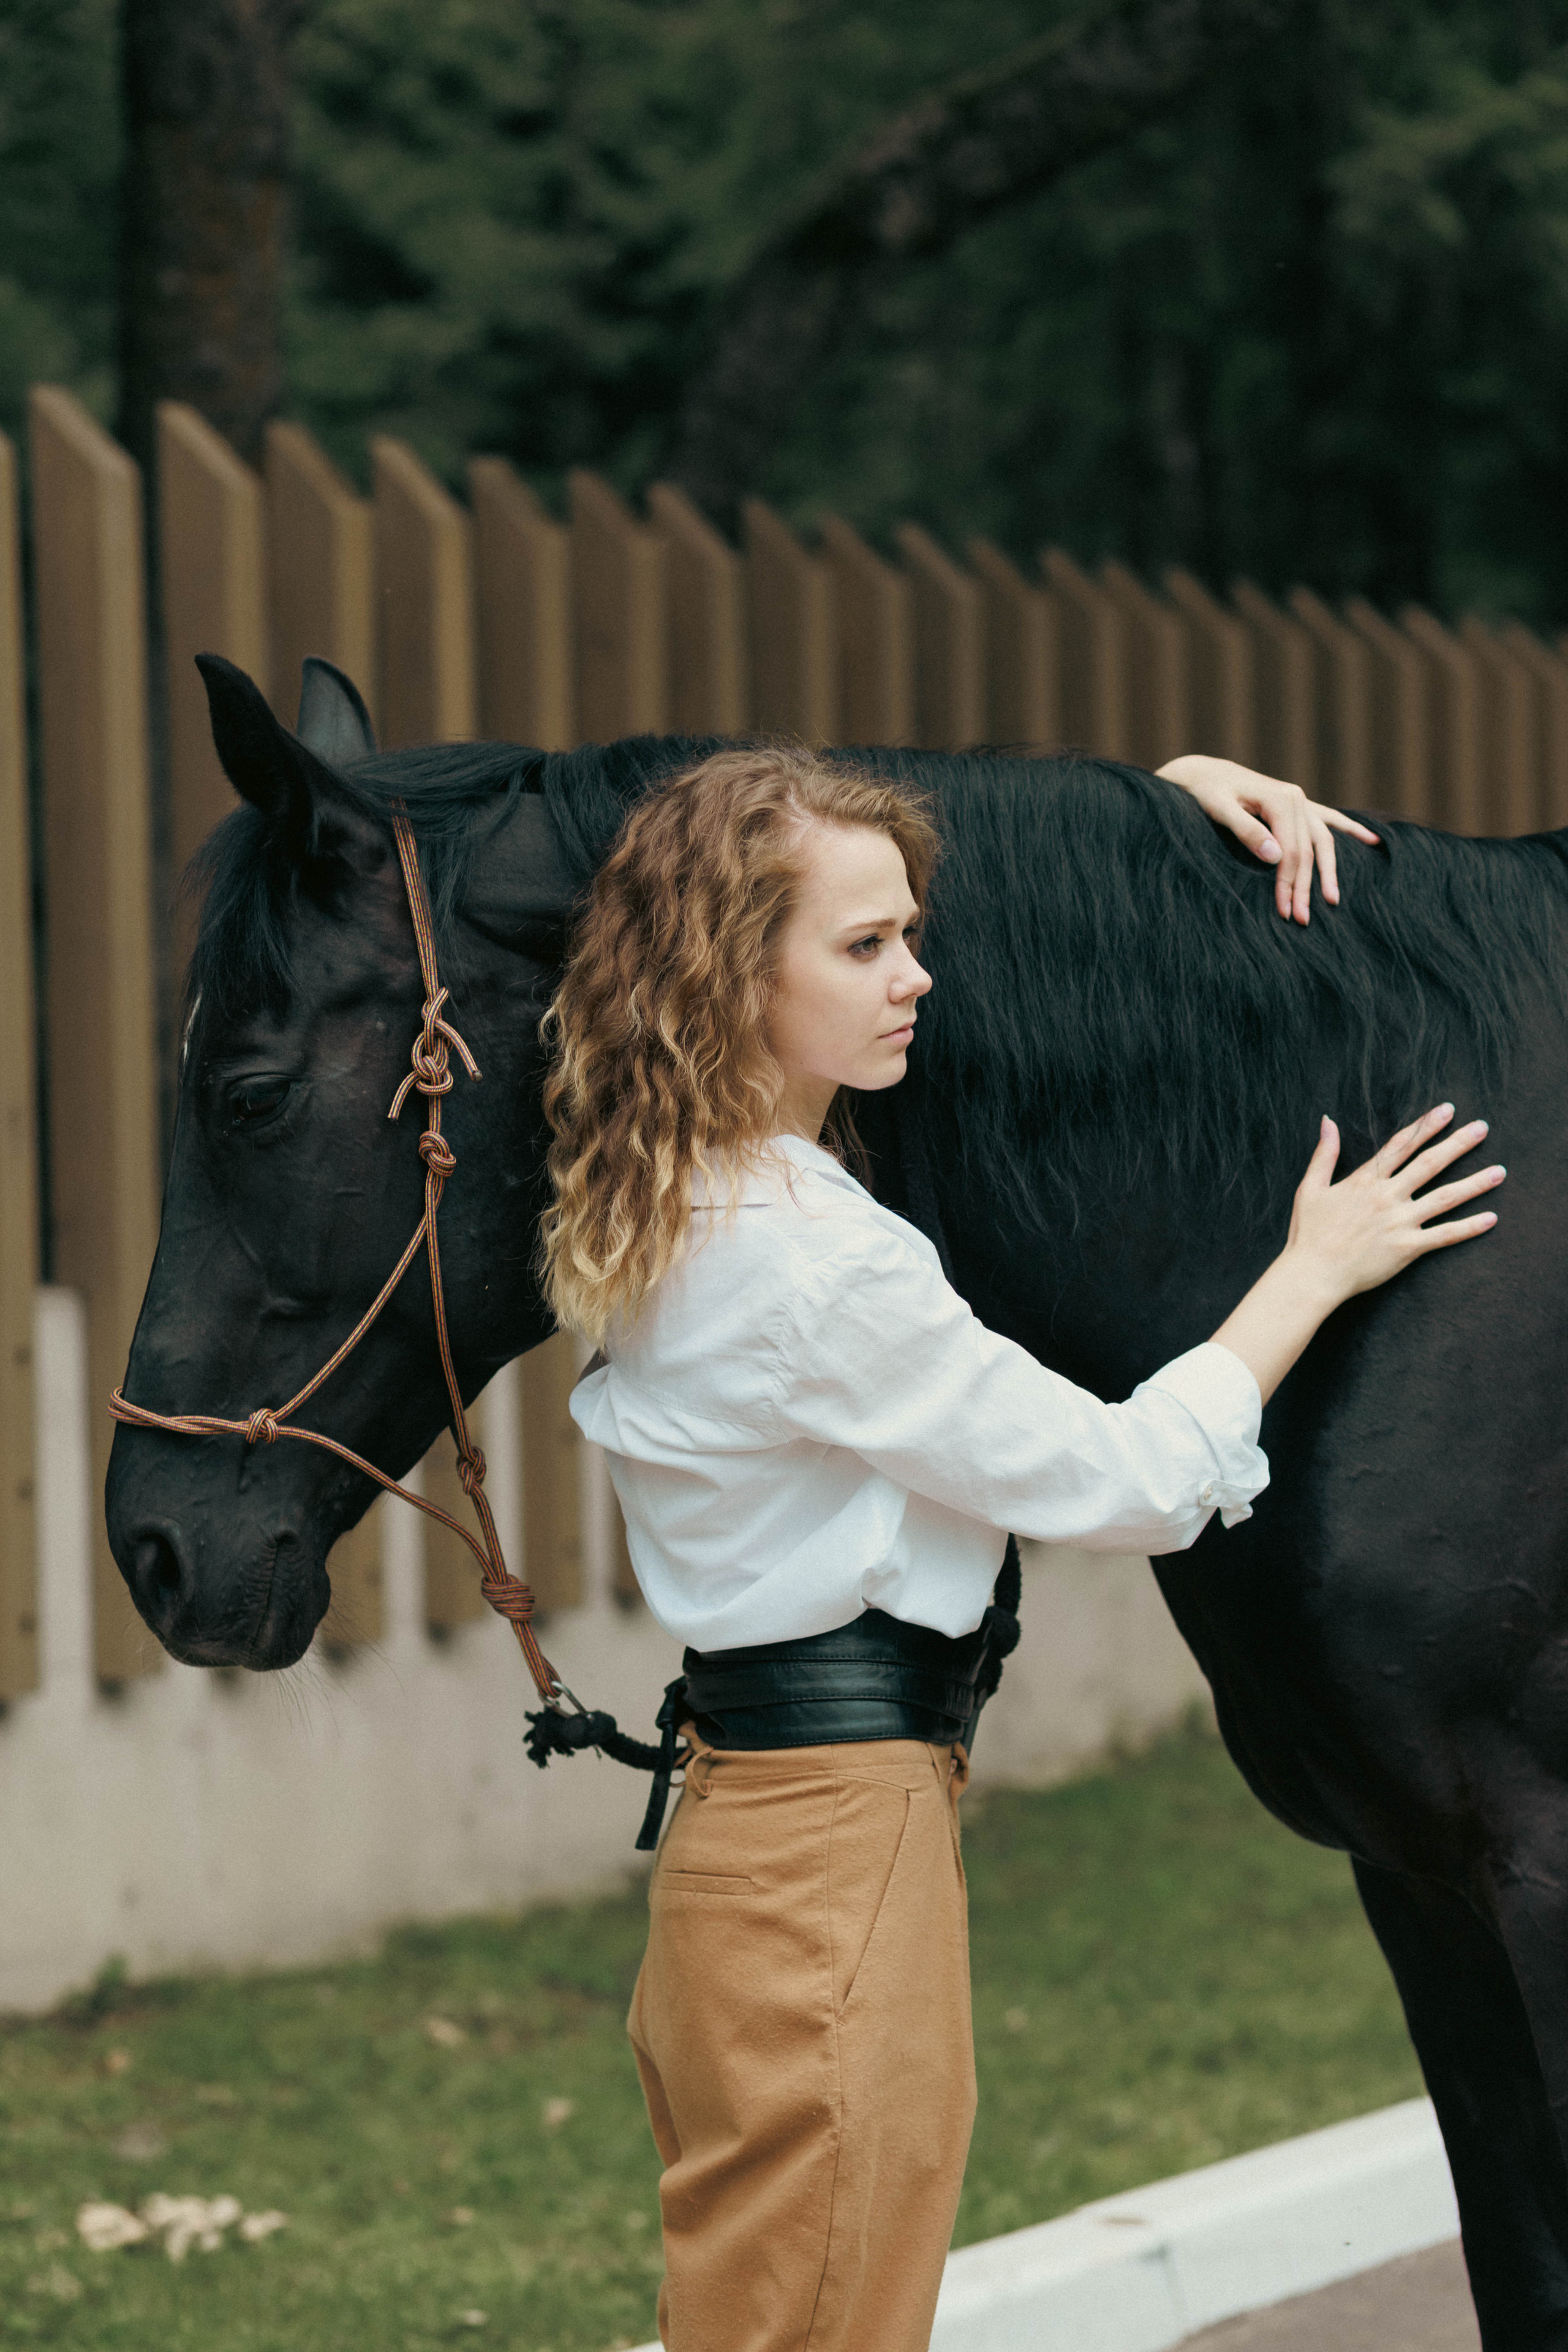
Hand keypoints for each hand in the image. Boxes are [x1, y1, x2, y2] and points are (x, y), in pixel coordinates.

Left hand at [1157, 754, 1380, 925]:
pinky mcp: (1298, 805)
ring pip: (1322, 841)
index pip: (1292, 851)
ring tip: (1333, 900)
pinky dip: (1350, 830)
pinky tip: (1372, 841)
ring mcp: (1300, 801)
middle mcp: (1296, 798)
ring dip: (1328, 872)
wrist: (1205, 774)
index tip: (1284, 911)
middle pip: (1309, 850)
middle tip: (1302, 919)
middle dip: (1306, 887)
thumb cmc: (1207, 793)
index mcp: (1281, 800)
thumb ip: (1246, 831)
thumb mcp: (1219, 810)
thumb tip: (1275, 857)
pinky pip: (1329, 820)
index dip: (1289, 882)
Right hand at [1282, 1104, 1503, 1305]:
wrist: (1312, 1273)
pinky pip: (1444, 1235)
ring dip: (1475, 1183)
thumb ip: (1324, 1153)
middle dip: (1458, 1143)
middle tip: (1482, 1128)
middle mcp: (1387, 1196)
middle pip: (1430, 1163)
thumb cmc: (1308, 1234)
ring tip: (1499, 1172)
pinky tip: (1491, 1219)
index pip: (1401, 1145)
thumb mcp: (1310, 1187)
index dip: (1426, 1126)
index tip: (1447, 1110)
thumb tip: (1328, 1121)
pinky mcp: (1407, 1247)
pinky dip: (1469, 1227)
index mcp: (1365, 1180)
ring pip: (1445, 1197)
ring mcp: (1400, 1221)